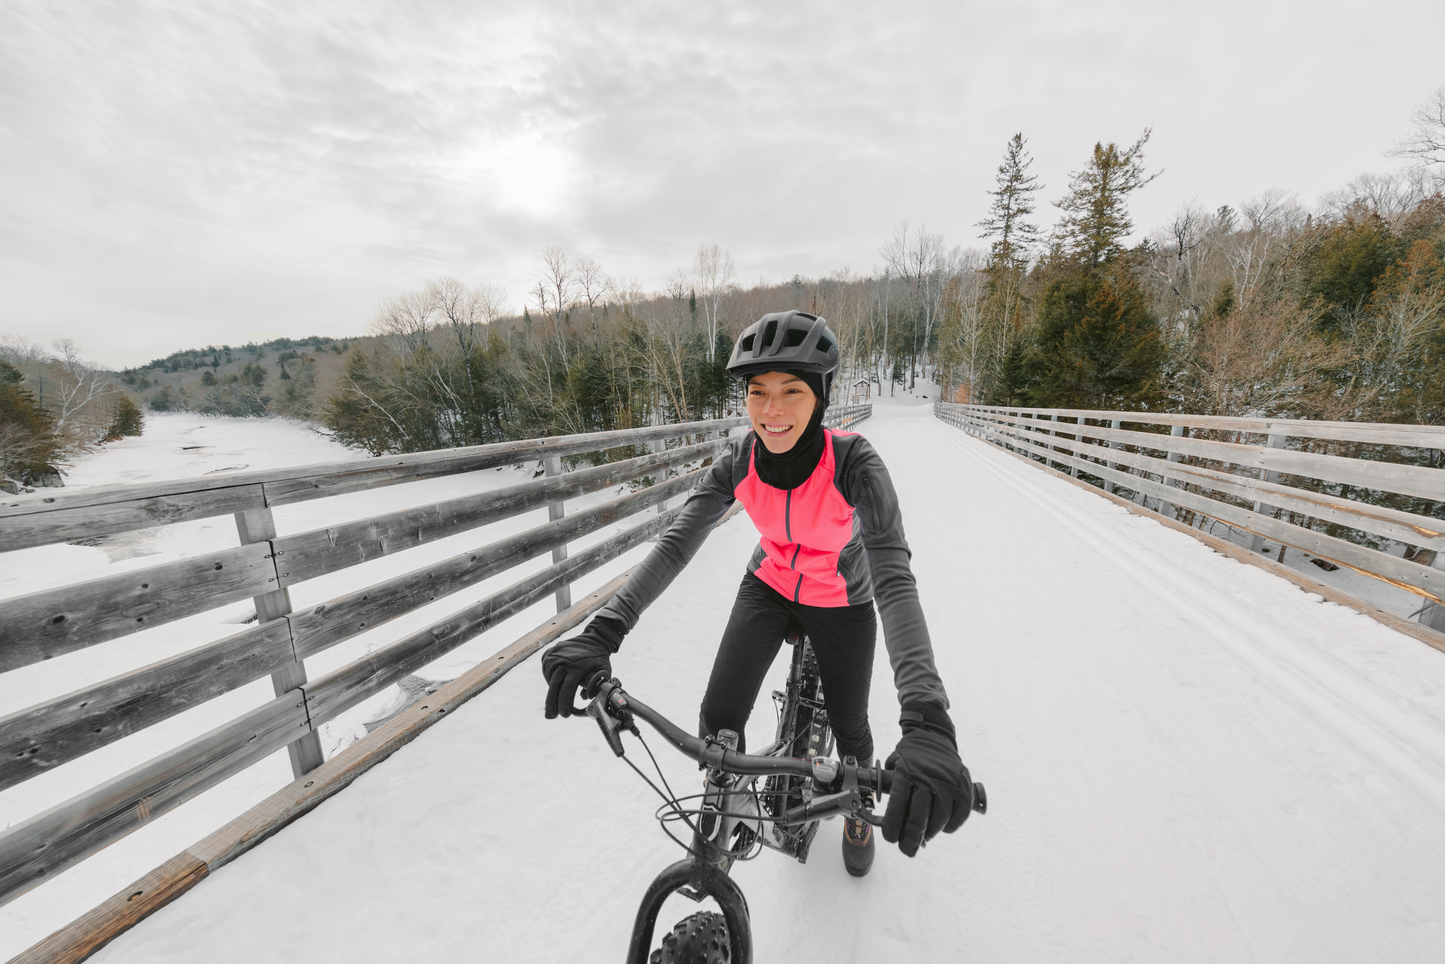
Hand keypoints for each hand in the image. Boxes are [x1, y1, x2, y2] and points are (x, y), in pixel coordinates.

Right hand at [541, 623, 618, 718]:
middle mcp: (563, 660)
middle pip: (554, 687)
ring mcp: (554, 655)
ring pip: (549, 680)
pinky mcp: (549, 654)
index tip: (564, 714)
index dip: (564, 704)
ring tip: (555, 701)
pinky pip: (546, 671)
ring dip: (552, 692)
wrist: (594, 638)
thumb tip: (584, 699)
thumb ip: (595, 687)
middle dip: (552, 704)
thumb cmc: (600, 658)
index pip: (567, 689)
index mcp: (577, 665)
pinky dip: (550, 679)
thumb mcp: (604, 672)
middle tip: (551, 716)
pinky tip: (554, 686)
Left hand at [882, 704, 974, 856]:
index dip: (892, 828)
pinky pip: (959, 818)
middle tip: (907, 848)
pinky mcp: (965, 788)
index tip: (891, 838)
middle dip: (910, 840)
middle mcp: (928, 777)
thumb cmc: (911, 756)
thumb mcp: (893, 767)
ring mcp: (948, 783)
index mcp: (906, 772)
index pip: (896, 808)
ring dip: (929, 833)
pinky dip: (950, 827)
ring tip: (923, 834)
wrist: (934, 736)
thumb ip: (893, 792)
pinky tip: (942, 825)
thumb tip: (892, 825)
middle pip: (918, 820)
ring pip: (939, 822)